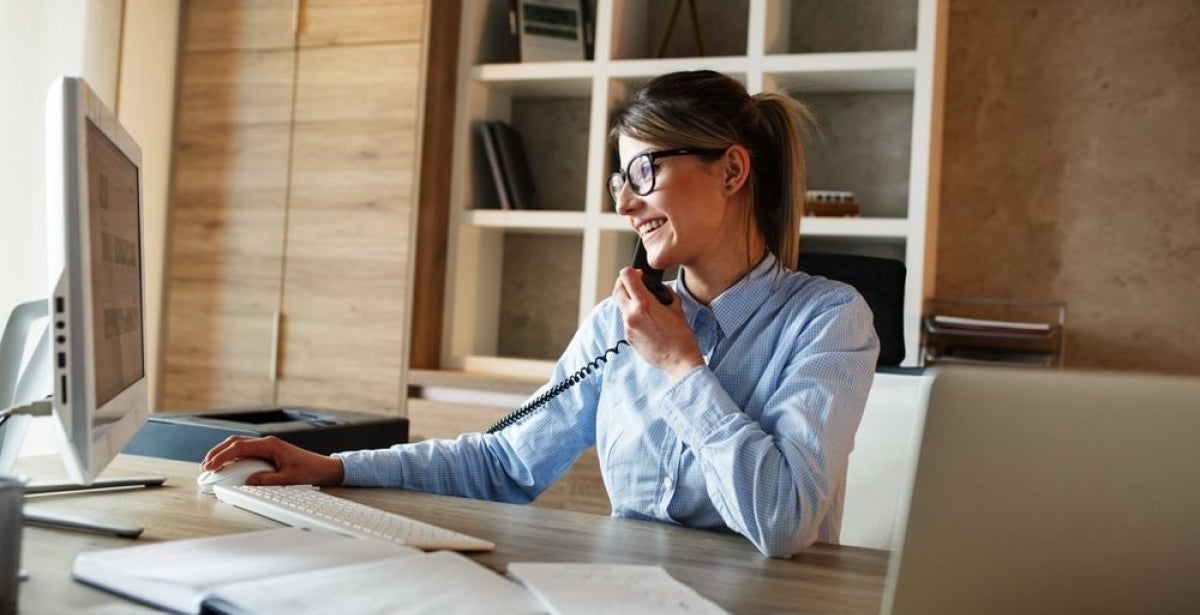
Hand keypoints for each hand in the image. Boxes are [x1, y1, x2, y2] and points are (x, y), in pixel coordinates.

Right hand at [200, 435, 343, 486]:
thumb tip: (248, 480)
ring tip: (211, 467)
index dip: (222, 456)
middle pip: (234, 443)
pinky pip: (246, 452)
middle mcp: (267, 443)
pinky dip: (233, 457)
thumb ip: (267, 480)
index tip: (210, 466)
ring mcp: (266, 447)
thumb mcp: (287, 479)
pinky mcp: (268, 453)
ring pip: (238, 446)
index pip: (239, 447)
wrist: (323, 468)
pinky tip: (226, 466)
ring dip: (223, 454)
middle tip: (204, 467)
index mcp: (270, 445)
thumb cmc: (309, 470)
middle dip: (217, 453)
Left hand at [612, 267, 703, 381]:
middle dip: (624, 284)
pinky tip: (647, 321)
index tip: (638, 274)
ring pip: (621, 307)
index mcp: (644, 304)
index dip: (631, 272)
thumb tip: (661, 289)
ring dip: (629, 301)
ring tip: (644, 305)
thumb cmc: (681, 337)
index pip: (627, 277)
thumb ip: (666, 294)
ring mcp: (628, 328)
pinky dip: (633, 316)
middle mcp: (631, 315)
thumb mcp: (677, 309)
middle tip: (634, 284)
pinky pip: (626, 321)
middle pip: (617, 290)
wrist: (679, 362)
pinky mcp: (628, 338)